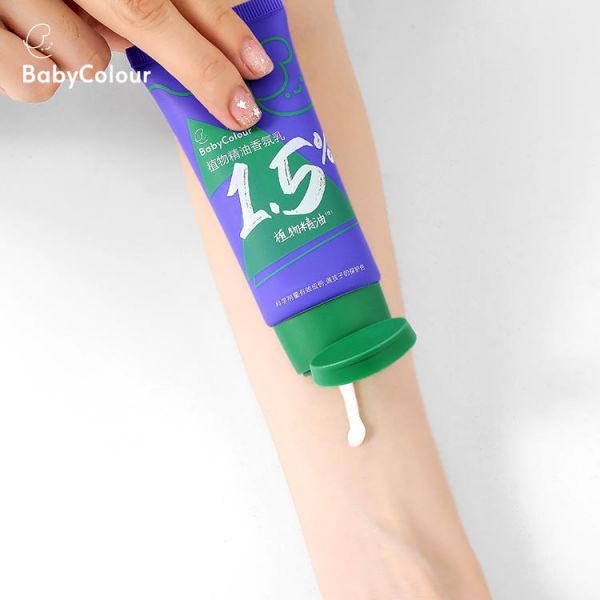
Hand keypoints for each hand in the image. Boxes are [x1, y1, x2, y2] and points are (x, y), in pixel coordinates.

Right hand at [0, 0, 272, 128]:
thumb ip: (133, 1)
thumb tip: (184, 42)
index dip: (222, 25)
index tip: (259, 66)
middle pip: (147, 14)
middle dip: (204, 71)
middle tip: (240, 112)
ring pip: (86, 59)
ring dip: (80, 52)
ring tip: (46, 21)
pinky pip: (35, 84)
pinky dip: (34, 71)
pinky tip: (16, 39)